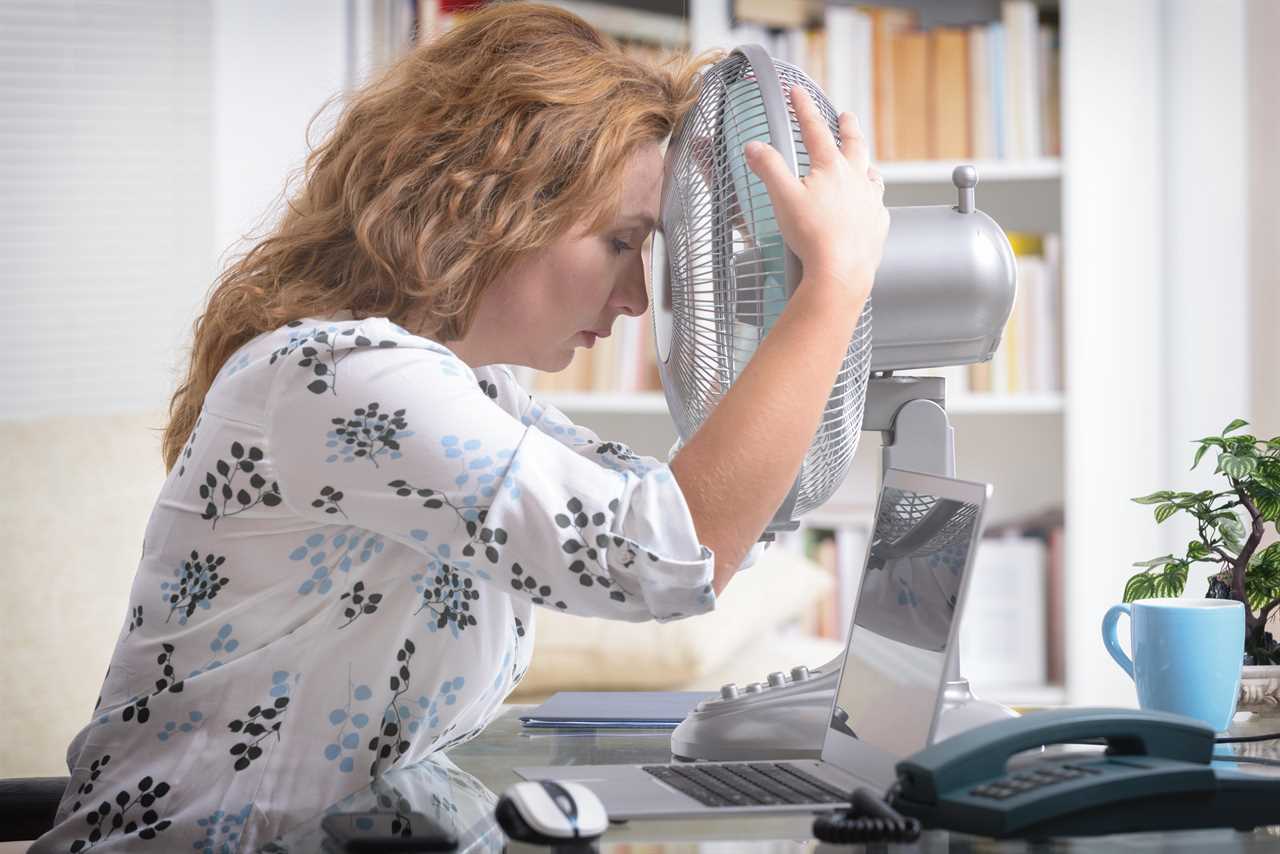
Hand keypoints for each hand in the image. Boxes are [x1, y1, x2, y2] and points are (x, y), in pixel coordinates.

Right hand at [743, 85, 888, 300]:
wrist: (841, 271)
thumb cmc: (812, 235)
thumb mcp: (783, 197)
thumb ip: (769, 168)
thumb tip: (754, 147)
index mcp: (831, 167)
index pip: (815, 129)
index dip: (803, 108)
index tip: (798, 92)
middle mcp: (856, 178)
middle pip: (854, 144)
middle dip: (847, 127)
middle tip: (847, 116)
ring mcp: (870, 201)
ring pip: (871, 174)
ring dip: (865, 164)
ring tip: (864, 163)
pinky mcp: (878, 224)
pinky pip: (877, 206)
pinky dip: (871, 201)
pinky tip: (868, 206)